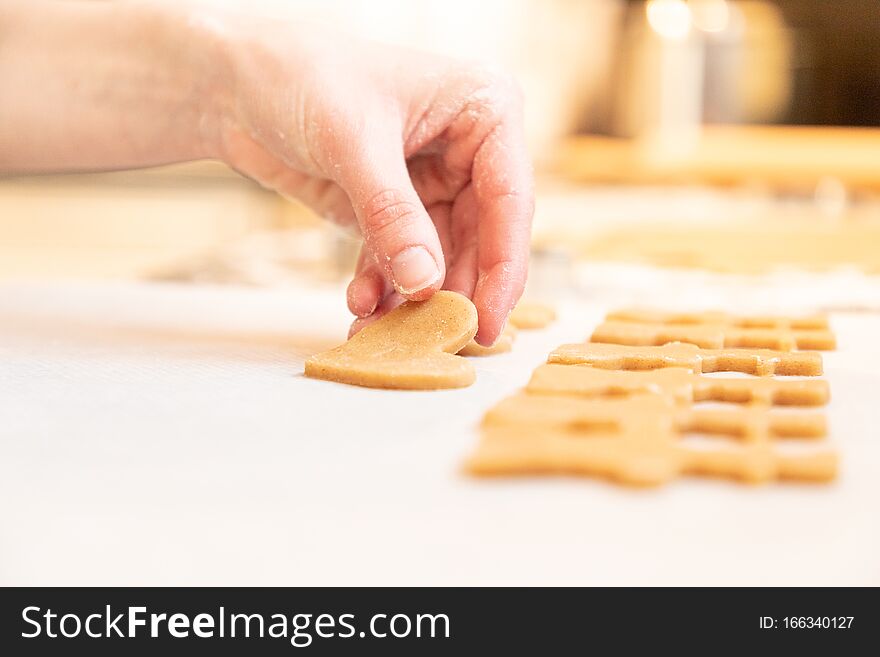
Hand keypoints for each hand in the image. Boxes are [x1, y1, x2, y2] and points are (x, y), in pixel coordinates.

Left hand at [205, 18, 533, 344]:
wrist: (234, 85)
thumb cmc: (300, 76)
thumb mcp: (352, 142)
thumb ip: (392, 215)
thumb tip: (425, 283)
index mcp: (482, 110)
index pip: (509, 199)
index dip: (503, 267)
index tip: (487, 322)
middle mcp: (466, 149)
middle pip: (479, 238)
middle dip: (452, 290)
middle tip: (436, 338)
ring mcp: (430, 182)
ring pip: (439, 257)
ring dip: (412, 298)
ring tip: (382, 329)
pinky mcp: (395, 209)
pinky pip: (400, 260)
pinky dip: (383, 287)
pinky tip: (361, 306)